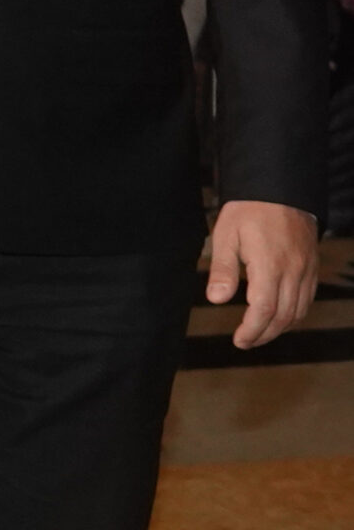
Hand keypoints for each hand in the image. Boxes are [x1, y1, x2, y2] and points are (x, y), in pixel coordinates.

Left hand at [206, 200, 317, 348]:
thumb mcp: (226, 235)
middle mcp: (293, 270)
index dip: (252, 330)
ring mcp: (306, 269)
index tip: (239, 340)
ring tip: (258, 333)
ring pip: (298, 311)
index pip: (265, 309)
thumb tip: (217, 300)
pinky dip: (294, 314)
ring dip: (279, 328)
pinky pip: (307, 298)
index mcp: (269, 264)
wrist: (280, 188)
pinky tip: (278, 316)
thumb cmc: (249, 210)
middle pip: (283, 316)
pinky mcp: (312, 266)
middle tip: (244, 342)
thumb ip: (223, 270)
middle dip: (264, 334)